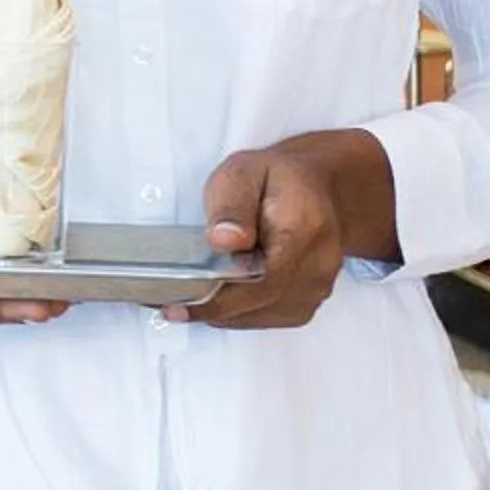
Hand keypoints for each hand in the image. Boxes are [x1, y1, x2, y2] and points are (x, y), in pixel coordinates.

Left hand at [168, 129, 399, 331]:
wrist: (316, 188)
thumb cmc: (276, 179)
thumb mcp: (243, 173)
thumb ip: (232, 205)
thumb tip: (224, 239)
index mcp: (304, 228)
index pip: (264, 281)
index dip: (219, 301)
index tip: (178, 307)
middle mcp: (319, 263)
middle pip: (261, 303)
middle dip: (211, 308)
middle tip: (170, 304)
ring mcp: (318, 285)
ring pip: (263, 315)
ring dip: (223, 313)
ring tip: (188, 299)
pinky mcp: (309, 299)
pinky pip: (269, 316)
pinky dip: (240, 312)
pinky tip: (218, 298)